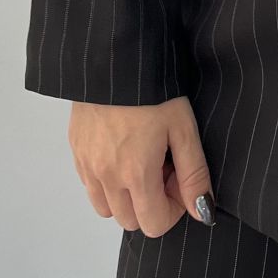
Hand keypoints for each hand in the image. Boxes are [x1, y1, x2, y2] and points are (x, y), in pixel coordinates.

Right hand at [68, 96, 216, 235]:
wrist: (115, 53)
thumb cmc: (156, 87)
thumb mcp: (183, 127)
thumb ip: (194, 174)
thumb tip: (202, 212)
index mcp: (135, 174)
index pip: (153, 225)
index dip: (173, 209)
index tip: (179, 178)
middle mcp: (105, 177)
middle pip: (130, 221)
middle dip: (150, 203)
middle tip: (162, 166)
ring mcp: (86, 164)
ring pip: (105, 208)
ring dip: (125, 197)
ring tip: (141, 159)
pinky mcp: (75, 150)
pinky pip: (89, 185)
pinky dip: (106, 181)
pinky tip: (121, 149)